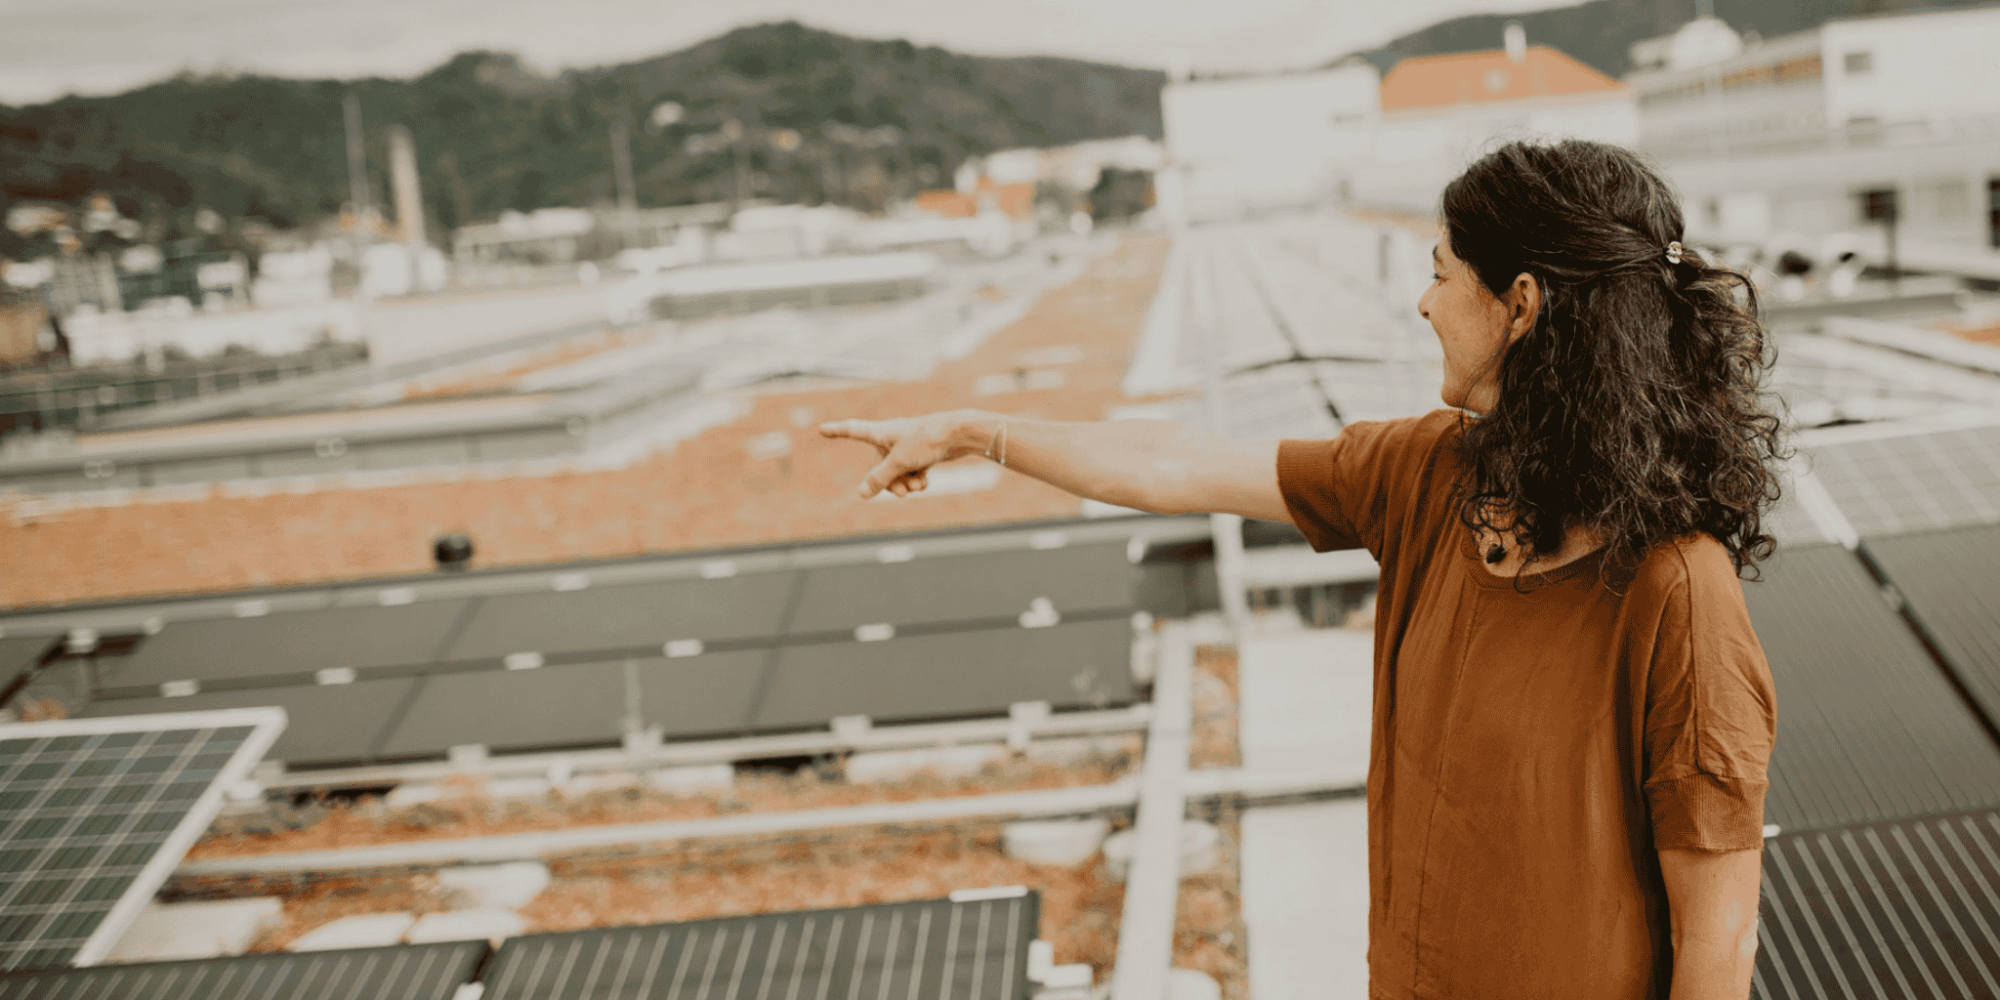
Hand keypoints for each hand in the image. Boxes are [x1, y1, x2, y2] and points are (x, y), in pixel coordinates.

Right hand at [819, 412, 976, 498]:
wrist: (959, 434)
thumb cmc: (927, 441)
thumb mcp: (899, 462)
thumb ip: (880, 479)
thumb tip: (862, 494)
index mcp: (880, 432)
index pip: (852, 430)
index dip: (837, 431)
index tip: (821, 429)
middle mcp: (890, 438)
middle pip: (877, 466)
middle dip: (889, 482)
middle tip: (903, 493)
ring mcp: (906, 446)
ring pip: (896, 472)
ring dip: (905, 482)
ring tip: (918, 484)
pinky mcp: (920, 453)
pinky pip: (910, 472)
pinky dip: (916, 478)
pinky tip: (926, 480)